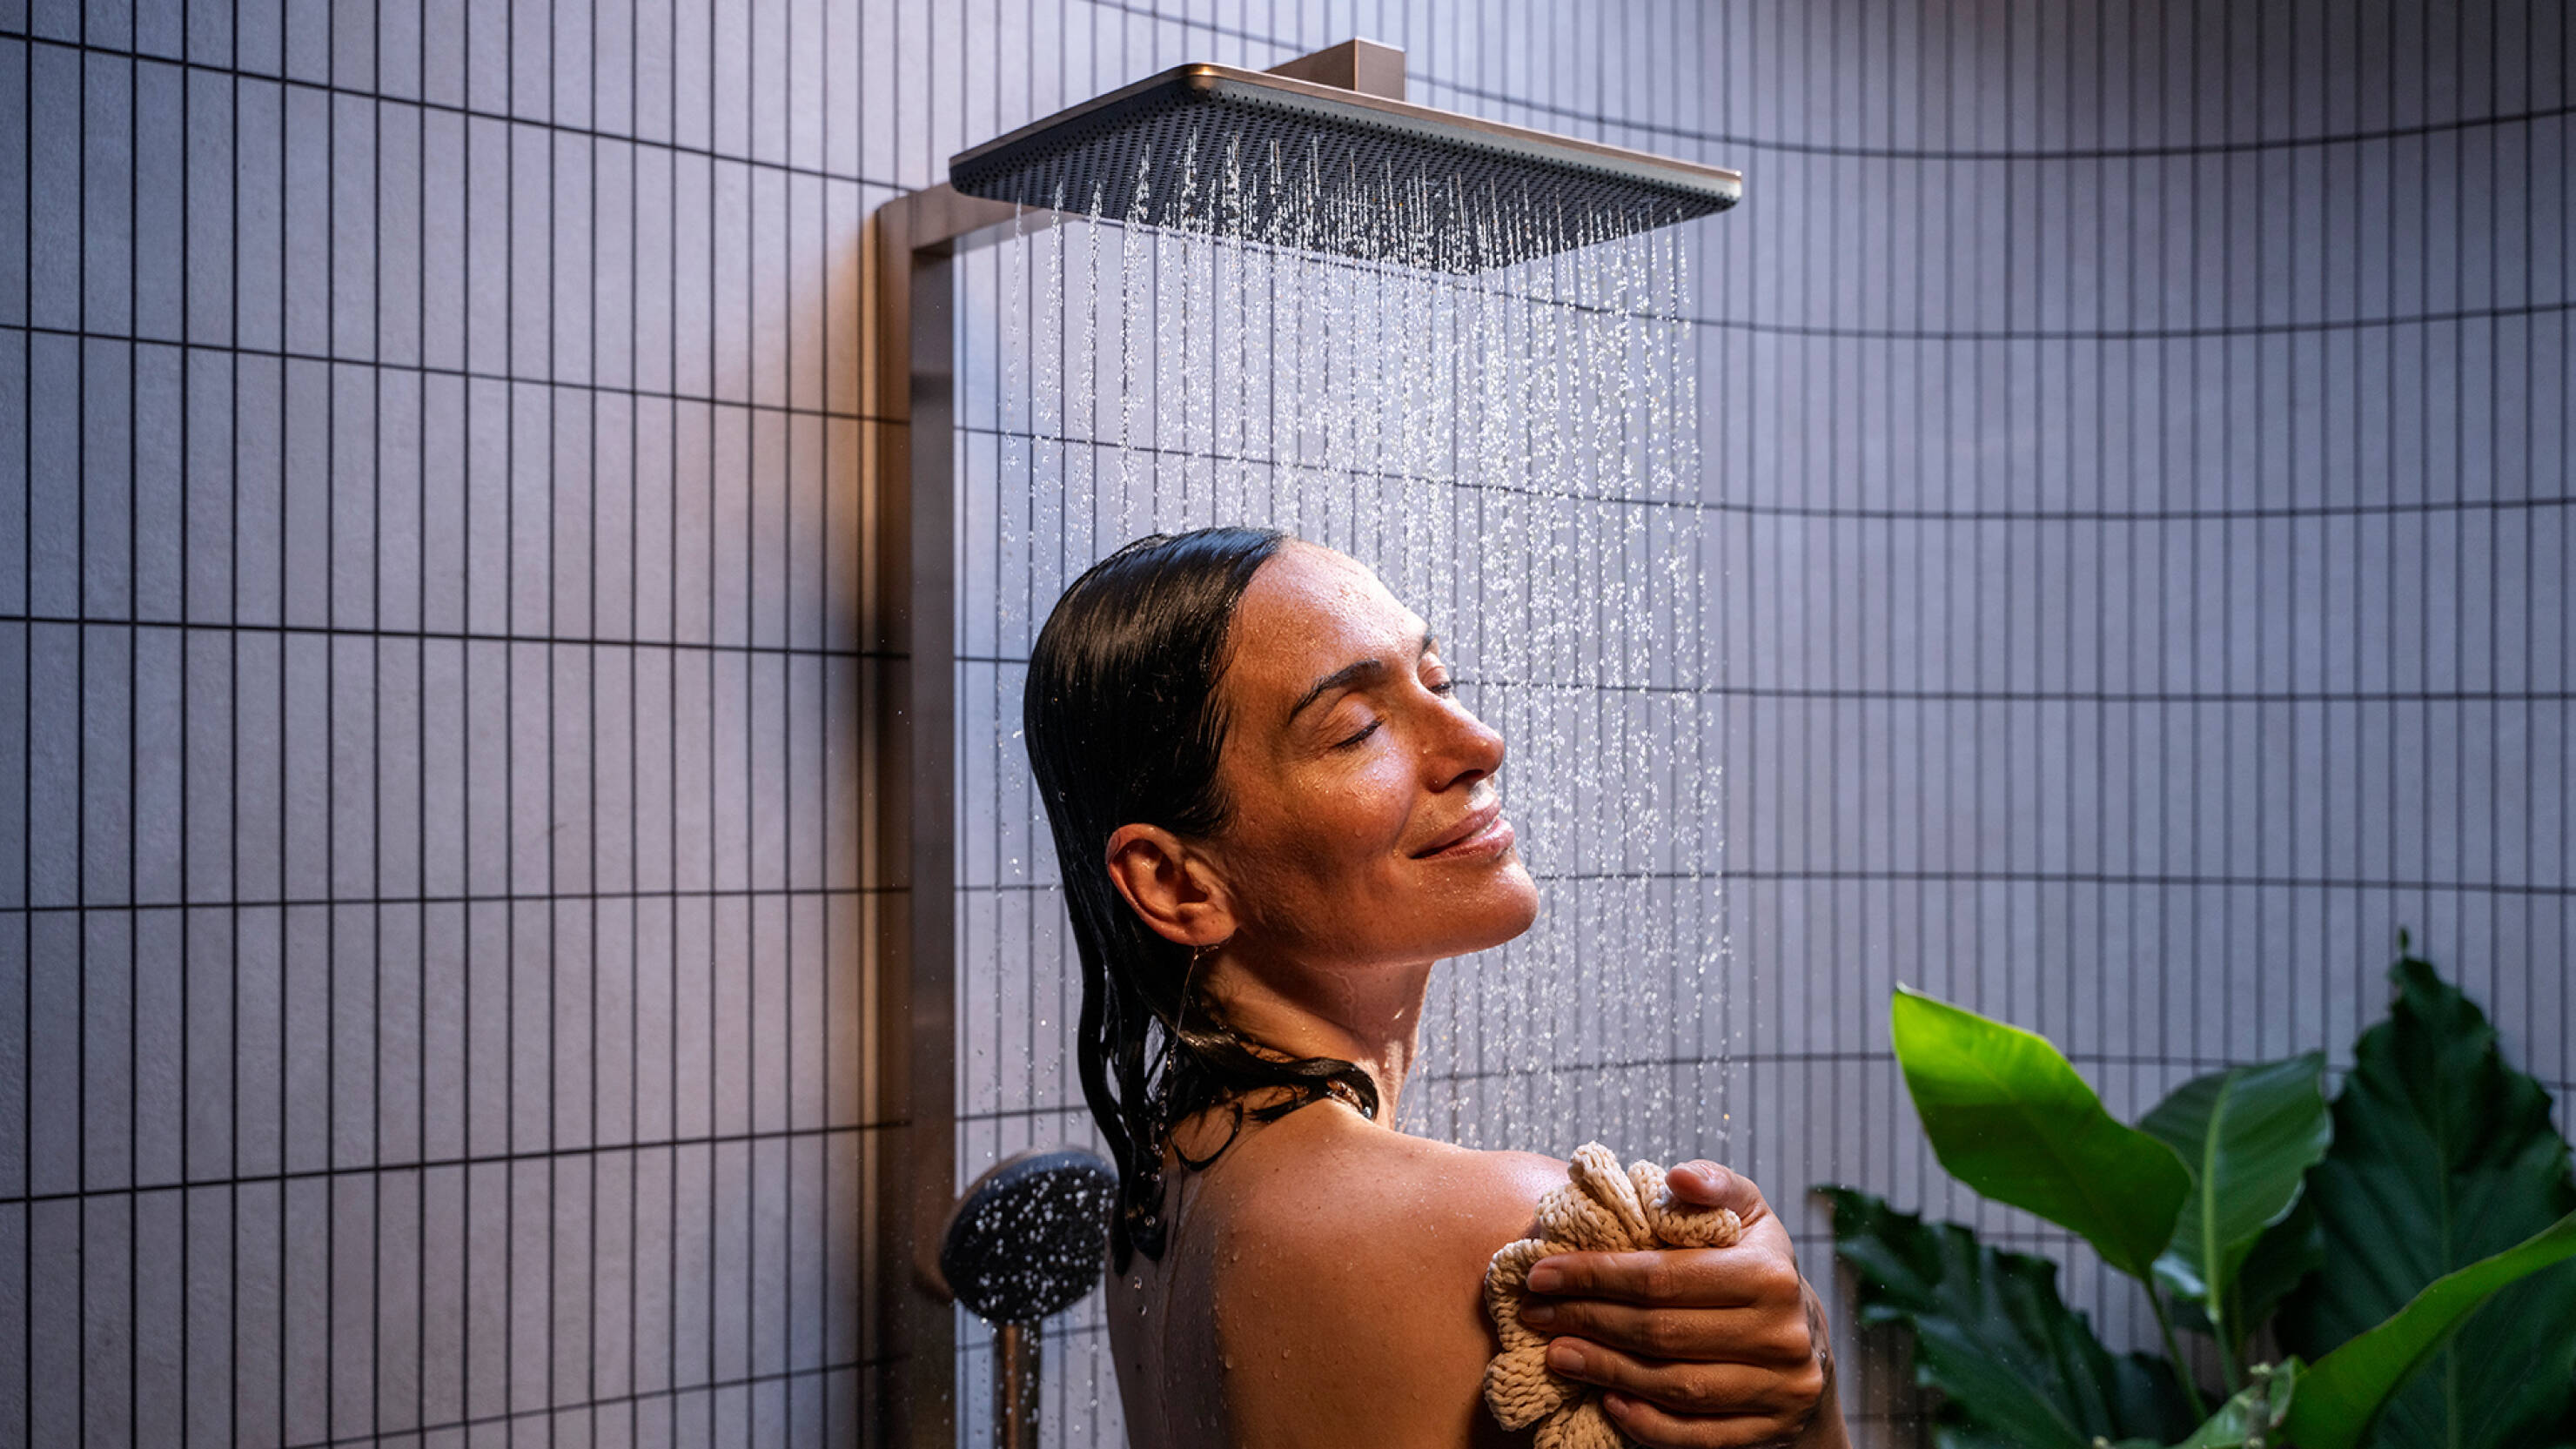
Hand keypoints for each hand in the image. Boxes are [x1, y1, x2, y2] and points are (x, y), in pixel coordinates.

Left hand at [1519, 1162, 1844, 1447]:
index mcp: (1769, 1273)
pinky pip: (1698, 1435)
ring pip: (1677, 1386)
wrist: (1807, 1338)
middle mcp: (1780, 1334)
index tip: (1542, 1274)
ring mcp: (1778, 1388)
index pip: (1663, 1277)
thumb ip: (1715, 1186)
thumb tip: (1677, 1176)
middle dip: (1588, 1321)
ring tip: (1557, 1354)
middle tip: (1536, 1315)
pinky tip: (1607, 1401)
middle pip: (1663, 1332)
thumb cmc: (1756, 1265)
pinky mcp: (1770, 1429)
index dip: (1595, 1276)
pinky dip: (1648, 1423)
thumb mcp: (1748, 1215)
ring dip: (1607, 1372)